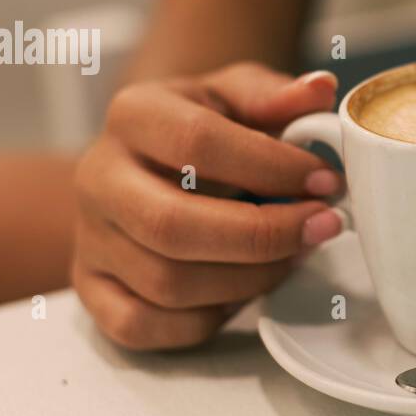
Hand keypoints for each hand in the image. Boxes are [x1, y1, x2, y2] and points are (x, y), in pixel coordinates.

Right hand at [72, 63, 342, 348]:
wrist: (144, 165)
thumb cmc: (199, 130)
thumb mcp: (234, 96)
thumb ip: (275, 95)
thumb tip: (320, 90)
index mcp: (133, 115)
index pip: (197, 143)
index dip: (272, 167)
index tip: (326, 182)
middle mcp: (98, 177)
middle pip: (173, 226)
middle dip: (264, 236)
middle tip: (322, 228)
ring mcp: (89, 238)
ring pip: (166, 284)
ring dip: (248, 279)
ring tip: (292, 256)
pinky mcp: (91, 289)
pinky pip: (143, 325)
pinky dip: (204, 320)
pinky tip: (241, 290)